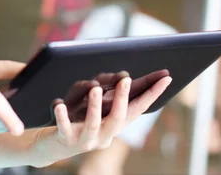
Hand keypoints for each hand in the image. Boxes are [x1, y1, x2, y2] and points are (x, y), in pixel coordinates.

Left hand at [31, 75, 171, 166]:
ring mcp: (86, 139)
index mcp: (115, 123)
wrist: (54, 143)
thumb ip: (104, 87)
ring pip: (93, 124)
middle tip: (126, 80)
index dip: (153, 94)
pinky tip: (59, 104)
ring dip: (94, 106)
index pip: (138, 108)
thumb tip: (123, 77)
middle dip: (122, 98)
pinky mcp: (65, 139)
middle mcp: (105, 134)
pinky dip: (62, 116)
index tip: (166, 78)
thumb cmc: (77, 117)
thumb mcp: (92, 99)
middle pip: (118, 117)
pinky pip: (64, 128)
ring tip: (95, 88)